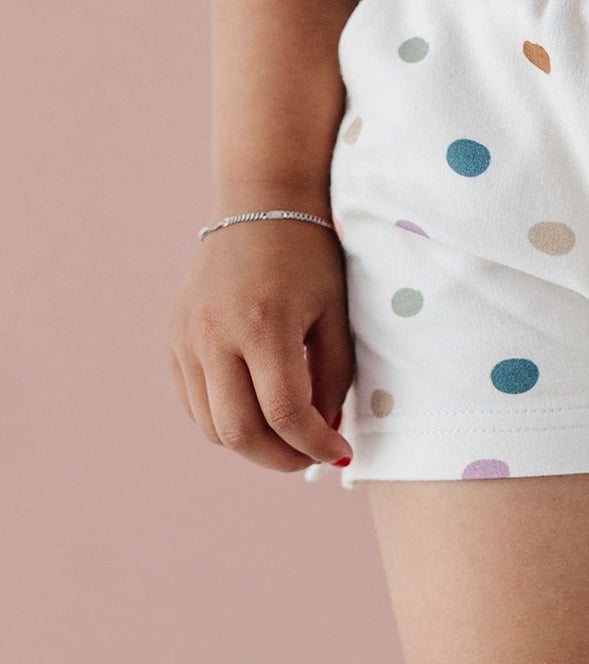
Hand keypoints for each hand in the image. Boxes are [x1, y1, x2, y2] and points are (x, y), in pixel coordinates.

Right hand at [169, 218, 354, 472]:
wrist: (261, 204)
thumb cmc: (311, 257)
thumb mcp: (334, 316)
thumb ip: (332, 379)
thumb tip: (322, 434)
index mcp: (263, 324)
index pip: (284, 414)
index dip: (315, 445)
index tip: (339, 452)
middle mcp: (215, 334)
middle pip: (238, 432)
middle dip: (280, 459)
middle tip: (311, 458)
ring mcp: (186, 337)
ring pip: (210, 425)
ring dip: (251, 444)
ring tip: (286, 435)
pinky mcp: (173, 338)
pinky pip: (192, 402)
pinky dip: (223, 420)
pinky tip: (255, 410)